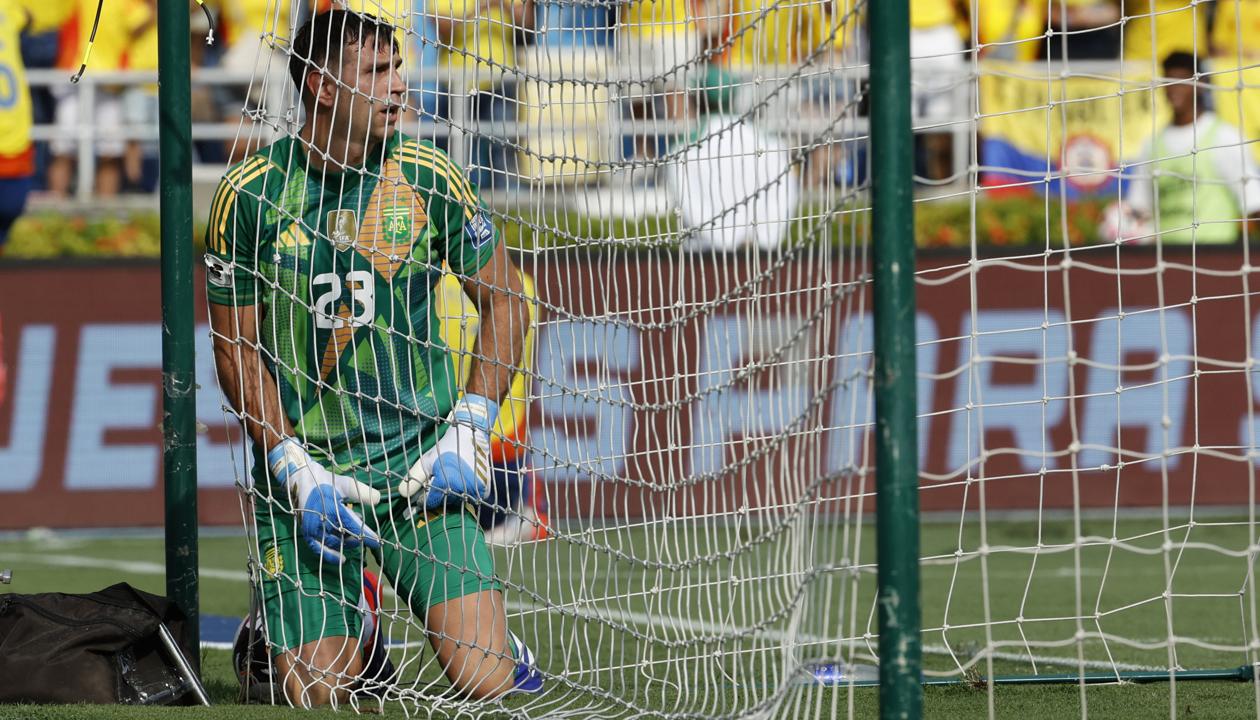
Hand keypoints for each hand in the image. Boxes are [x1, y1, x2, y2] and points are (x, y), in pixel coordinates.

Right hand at [268, 438, 381, 563]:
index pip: (354, 526)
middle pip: (344, 537)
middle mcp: (322, 522)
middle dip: (357, 539)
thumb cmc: (326, 481)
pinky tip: (341, 559)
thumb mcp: (345, 484)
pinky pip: (318, 549)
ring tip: (355, 541)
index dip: (367, 535)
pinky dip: (329, 555)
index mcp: (333, 509)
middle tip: (366, 538)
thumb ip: (361, 493)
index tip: (377, 542)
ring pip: (333, 544)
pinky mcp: (307, 532)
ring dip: (346, 544)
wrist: (302, 479)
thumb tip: (378, 499)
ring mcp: (313, 529)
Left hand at [399, 395, 497, 509]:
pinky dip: (466, 492)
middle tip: (439, 480)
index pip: (431, 501)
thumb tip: (402, 494)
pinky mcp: (486, 489)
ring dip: (452, 493)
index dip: (424, 498)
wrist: (470, 435)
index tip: (423, 492)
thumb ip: (413, 479)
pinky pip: (471, 497)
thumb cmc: (445, 447)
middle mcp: (462, 488)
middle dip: (440, 494)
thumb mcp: (426, 461)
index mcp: (446, 482)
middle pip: (445, 502)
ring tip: (451, 477)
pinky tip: (462, 479)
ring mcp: (476, 489)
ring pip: (458, 500)